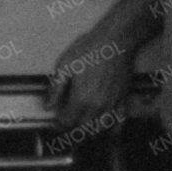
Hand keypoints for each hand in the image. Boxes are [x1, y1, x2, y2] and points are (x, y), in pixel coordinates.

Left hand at [49, 7, 143, 133]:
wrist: (116, 40)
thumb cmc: (91, 49)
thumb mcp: (65, 65)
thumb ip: (56, 89)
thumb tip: (48, 106)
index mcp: (81, 99)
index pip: (67, 122)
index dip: (59, 124)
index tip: (56, 121)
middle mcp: (97, 106)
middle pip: (82, 128)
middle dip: (73, 127)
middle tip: (67, 121)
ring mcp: (111, 104)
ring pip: (99, 128)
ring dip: (89, 130)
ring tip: (83, 125)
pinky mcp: (122, 99)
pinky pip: (118, 123)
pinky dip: (111, 129)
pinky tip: (106, 127)